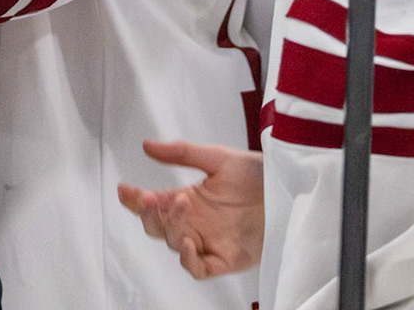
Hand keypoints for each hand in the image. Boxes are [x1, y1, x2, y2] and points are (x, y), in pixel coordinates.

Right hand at [117, 140, 263, 279]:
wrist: (288, 192)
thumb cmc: (257, 176)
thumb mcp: (218, 158)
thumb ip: (182, 153)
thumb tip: (147, 145)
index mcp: (188, 200)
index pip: (153, 204)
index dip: (135, 200)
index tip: (125, 189)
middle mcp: (193, 223)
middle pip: (156, 227)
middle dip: (149, 214)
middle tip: (154, 198)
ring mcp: (206, 242)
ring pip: (172, 243)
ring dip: (170, 226)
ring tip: (181, 204)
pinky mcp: (223, 260)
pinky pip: (196, 268)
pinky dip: (187, 258)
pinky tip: (186, 241)